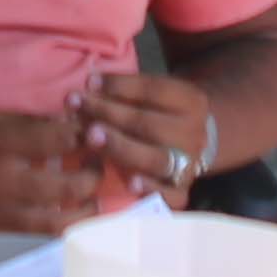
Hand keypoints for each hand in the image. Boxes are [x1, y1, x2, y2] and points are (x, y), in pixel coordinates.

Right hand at [0, 104, 122, 234]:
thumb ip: (25, 122)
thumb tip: (69, 123)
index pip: (60, 139)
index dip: (83, 134)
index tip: (90, 133)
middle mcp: (2, 180)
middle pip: (68, 185)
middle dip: (92, 175)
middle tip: (97, 166)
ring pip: (57, 222)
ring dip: (83, 212)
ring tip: (92, 202)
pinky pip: (34, 241)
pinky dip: (57, 233)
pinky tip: (67, 223)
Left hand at [70, 71, 217, 203]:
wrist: (196, 146)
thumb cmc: (163, 115)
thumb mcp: (157, 96)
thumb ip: (129, 93)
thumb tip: (89, 86)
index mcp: (191, 102)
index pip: (154, 90)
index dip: (120, 85)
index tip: (89, 81)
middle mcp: (194, 134)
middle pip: (149, 124)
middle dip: (110, 114)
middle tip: (80, 107)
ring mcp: (189, 164)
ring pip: (156, 158)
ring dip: (120, 146)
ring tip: (91, 137)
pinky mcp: (183, 192)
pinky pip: (169, 195)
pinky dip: (150, 189)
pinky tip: (130, 184)